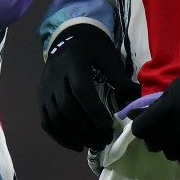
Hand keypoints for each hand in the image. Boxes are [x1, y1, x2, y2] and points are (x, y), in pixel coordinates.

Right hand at [38, 24, 139, 150]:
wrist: (68, 35)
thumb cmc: (92, 47)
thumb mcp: (109, 56)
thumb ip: (121, 79)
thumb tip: (138, 101)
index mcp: (73, 62)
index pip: (81, 91)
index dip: (94, 111)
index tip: (108, 126)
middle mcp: (55, 75)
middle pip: (67, 107)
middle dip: (86, 128)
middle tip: (105, 140)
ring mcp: (45, 87)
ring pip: (55, 118)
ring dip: (74, 135)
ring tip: (93, 144)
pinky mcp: (41, 96)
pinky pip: (46, 121)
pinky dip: (60, 136)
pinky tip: (76, 144)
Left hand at [129, 62, 179, 172]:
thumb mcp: (175, 90)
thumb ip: (154, 106)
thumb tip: (131, 117)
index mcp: (169, 109)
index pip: (140, 130)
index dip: (143, 127)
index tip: (150, 124)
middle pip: (154, 145)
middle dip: (158, 138)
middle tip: (170, 128)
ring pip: (170, 157)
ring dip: (174, 148)